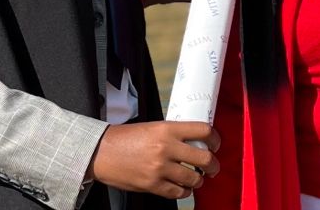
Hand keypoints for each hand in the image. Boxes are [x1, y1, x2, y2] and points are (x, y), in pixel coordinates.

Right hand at [88, 121, 220, 198]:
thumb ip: (174, 134)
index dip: (215, 139)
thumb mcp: (154, 127)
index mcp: (168, 129)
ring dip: (199, 180)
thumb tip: (196, 141)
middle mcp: (166, 148)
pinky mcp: (152, 185)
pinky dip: (184, 191)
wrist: (102, 152)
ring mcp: (160, 168)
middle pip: (204, 158)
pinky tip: (184, 187)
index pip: (203, 131)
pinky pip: (178, 192)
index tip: (216, 144)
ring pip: (193, 178)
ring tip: (197, 178)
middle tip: (213, 167)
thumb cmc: (127, 137)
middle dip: (213, 165)